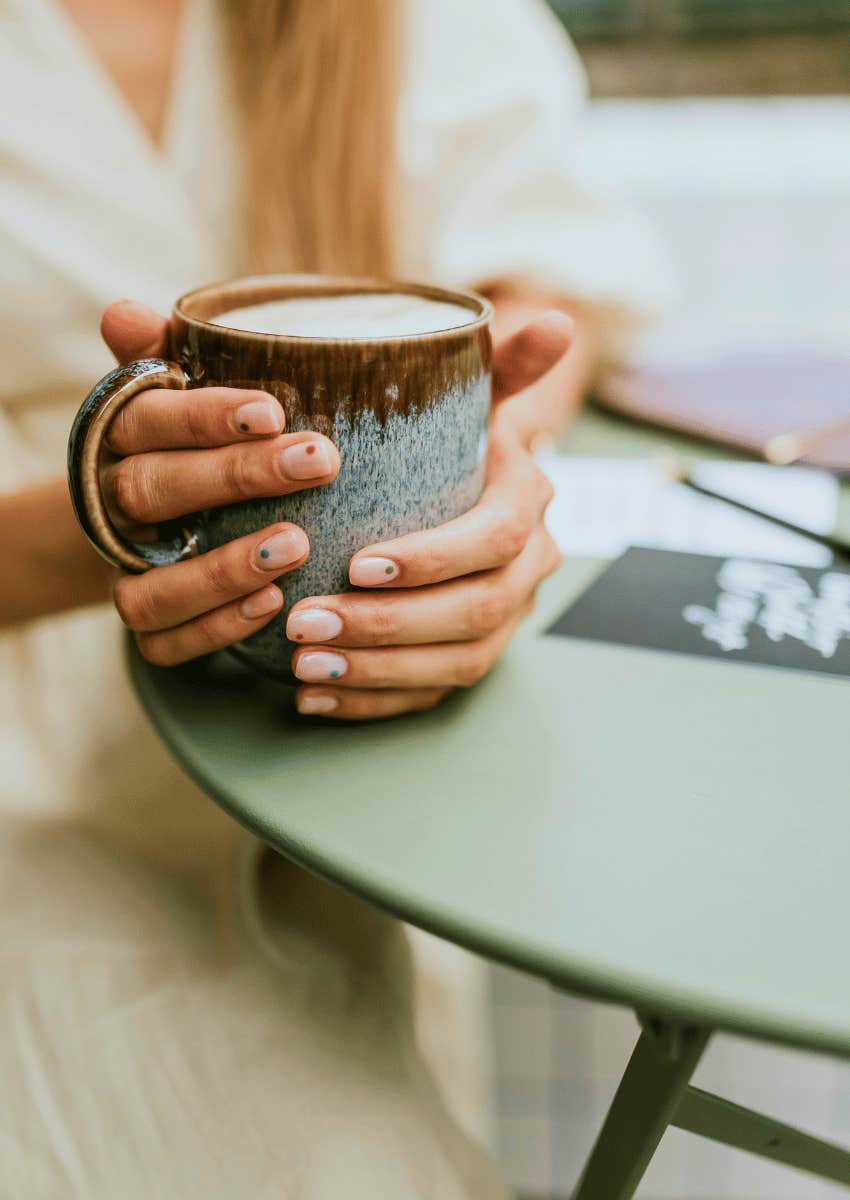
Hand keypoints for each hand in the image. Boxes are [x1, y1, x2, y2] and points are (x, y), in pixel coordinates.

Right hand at [99, 301, 339, 663]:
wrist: (161, 516)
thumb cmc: (197, 440)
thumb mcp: (185, 391)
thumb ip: (166, 352)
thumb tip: (127, 313)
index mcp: (123, 438)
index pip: (147, 418)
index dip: (204, 416)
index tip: (273, 410)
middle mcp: (115, 505)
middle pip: (152, 491)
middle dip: (235, 476)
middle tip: (317, 460)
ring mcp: (127, 569)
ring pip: (150, 583)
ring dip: (222, 570)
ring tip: (297, 545)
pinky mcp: (148, 624)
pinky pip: (163, 642)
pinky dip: (216, 628)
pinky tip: (274, 603)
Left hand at [287, 313, 571, 719]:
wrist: (462, 496)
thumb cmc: (455, 444)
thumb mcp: (475, 399)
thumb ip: (504, 365)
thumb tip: (559, 319)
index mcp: (528, 507)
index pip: (495, 540)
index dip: (435, 558)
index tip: (360, 562)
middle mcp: (527, 571)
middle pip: (475, 612)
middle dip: (389, 624)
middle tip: (307, 621)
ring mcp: (502, 622)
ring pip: (455, 663)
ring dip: (376, 671)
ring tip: (302, 663)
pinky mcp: (469, 658)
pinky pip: (430, 696)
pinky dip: (370, 702)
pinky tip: (313, 699)